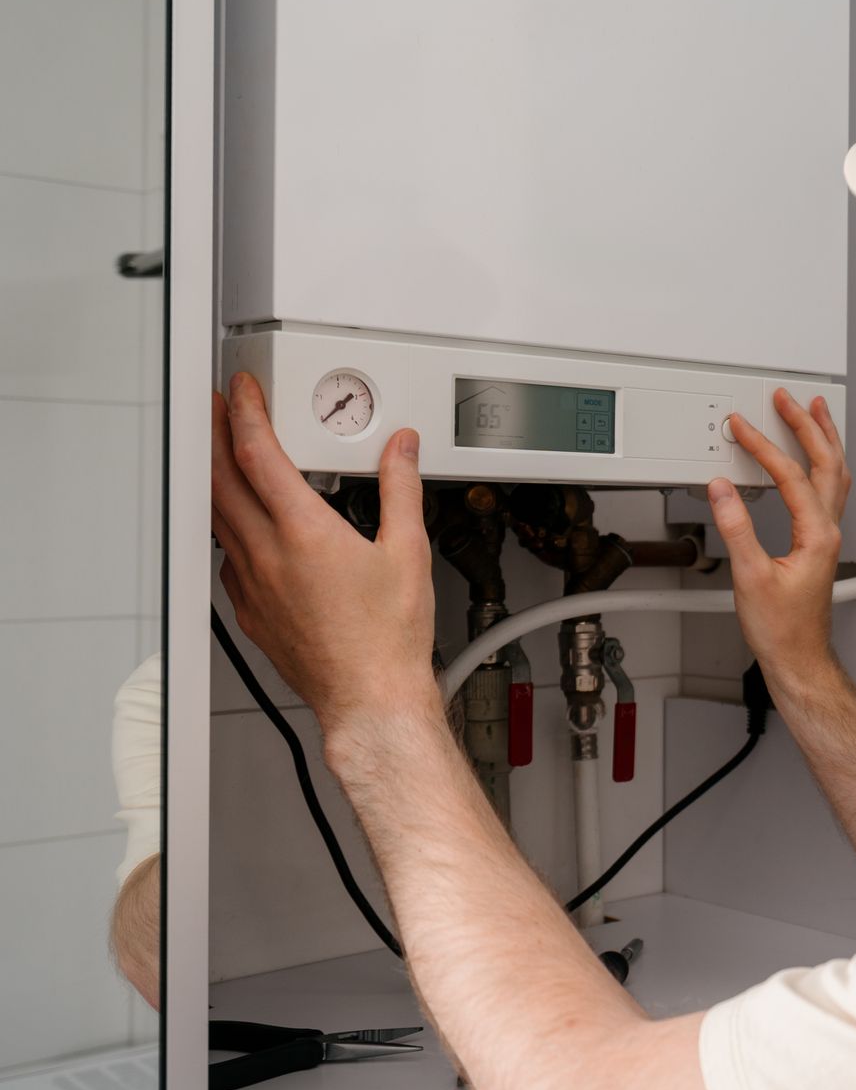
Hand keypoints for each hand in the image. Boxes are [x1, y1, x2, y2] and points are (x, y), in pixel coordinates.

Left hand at [211, 373, 438, 734]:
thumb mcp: (408, 551)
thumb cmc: (389, 640)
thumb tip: (400, 450)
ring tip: (224, 459)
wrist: (370, 699)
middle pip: (220, 480)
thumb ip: (400, 489)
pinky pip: (228, 558)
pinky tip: (248, 531)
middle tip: (215, 409)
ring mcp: (253, 585)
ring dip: (216, 480)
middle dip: (214, 435)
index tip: (240, 391)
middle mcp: (268, 556)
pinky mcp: (251, 612)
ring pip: (217, 518)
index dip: (244, 413)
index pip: (258, 455)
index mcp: (305, 533)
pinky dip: (230, 531)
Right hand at [706, 388, 849, 688]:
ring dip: (824, 439)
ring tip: (813, 412)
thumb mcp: (749, 578)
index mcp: (817, 535)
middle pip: (826, 463)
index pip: (790, 476)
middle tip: (788, 398)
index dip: (764, 447)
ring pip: (834, 474)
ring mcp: (827, 536)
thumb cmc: (781, 629)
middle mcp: (828, 531)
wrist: (798, 658)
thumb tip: (721, 490)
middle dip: (807, 426)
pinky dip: (820, 465)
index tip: (742, 427)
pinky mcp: (819, 544)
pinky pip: (828, 491)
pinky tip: (810, 459)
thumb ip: (735, 529)